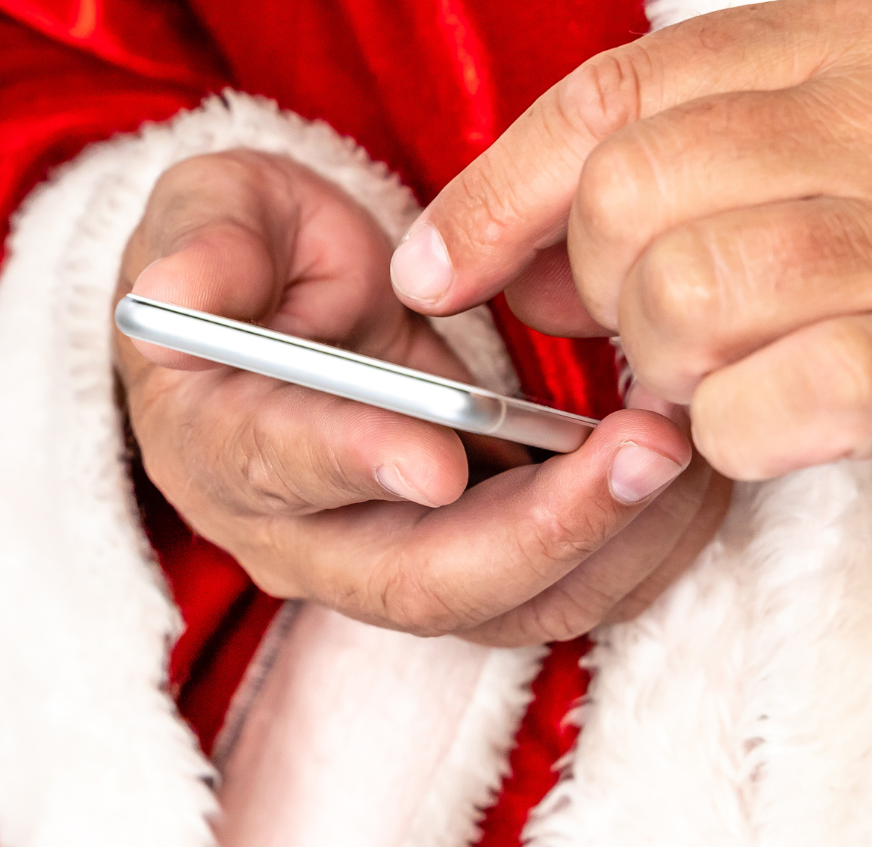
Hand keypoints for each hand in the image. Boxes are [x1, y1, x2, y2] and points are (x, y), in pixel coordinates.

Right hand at [117, 150, 730, 643]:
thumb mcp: (210, 214)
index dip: (356, 463)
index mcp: (214, 444)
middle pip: (415, 581)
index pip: (280, 469)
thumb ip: (204, 244)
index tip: (439, 451)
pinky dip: (631, 553)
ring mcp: (383, 568)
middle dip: (538, 529)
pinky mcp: (463, 569)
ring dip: (604, 545)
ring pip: (501, 607)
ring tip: (681, 457)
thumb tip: (180, 290)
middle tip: (639, 451)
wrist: (284, 311)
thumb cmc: (245, 254)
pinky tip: (691, 484)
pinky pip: (553, 597)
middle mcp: (295, 538)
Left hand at [391, 0, 871, 521]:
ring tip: (721, 385)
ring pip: (691, 291)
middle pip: (631, 197)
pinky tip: (770, 433)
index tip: (436, 272)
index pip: (611, 96)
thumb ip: (703, 171)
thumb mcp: (869, 140)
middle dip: (602, 294)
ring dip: (668, 367)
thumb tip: (528, 254)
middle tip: (655, 342)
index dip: (496, 193)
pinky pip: (785, 395)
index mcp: (847, 41)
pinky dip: (738, 434)